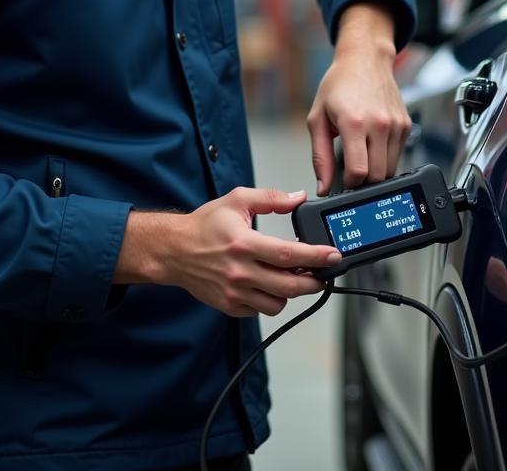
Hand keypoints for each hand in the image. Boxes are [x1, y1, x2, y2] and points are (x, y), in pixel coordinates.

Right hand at [116, 188, 340, 316]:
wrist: (173, 250)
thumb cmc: (205, 225)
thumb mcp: (237, 200)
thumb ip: (270, 198)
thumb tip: (298, 197)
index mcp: (244, 243)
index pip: (288, 255)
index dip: (316, 256)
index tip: (333, 256)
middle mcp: (240, 272)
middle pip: (289, 286)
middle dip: (314, 282)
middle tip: (323, 274)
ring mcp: (235, 292)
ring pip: (277, 303)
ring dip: (292, 292)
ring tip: (294, 278)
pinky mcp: (230, 306)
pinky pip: (261, 310)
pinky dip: (271, 300)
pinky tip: (269, 284)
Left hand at [307, 1, 410, 195]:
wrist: (365, 60)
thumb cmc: (338, 85)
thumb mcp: (317, 119)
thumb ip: (320, 157)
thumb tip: (323, 187)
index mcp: (353, 123)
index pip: (358, 172)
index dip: (348, 184)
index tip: (342, 181)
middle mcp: (379, 124)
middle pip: (377, 176)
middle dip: (363, 180)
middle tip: (351, 169)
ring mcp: (395, 125)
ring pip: (391, 170)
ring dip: (376, 170)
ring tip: (361, 153)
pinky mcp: (405, 125)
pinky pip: (398, 156)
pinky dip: (386, 158)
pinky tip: (373, 143)